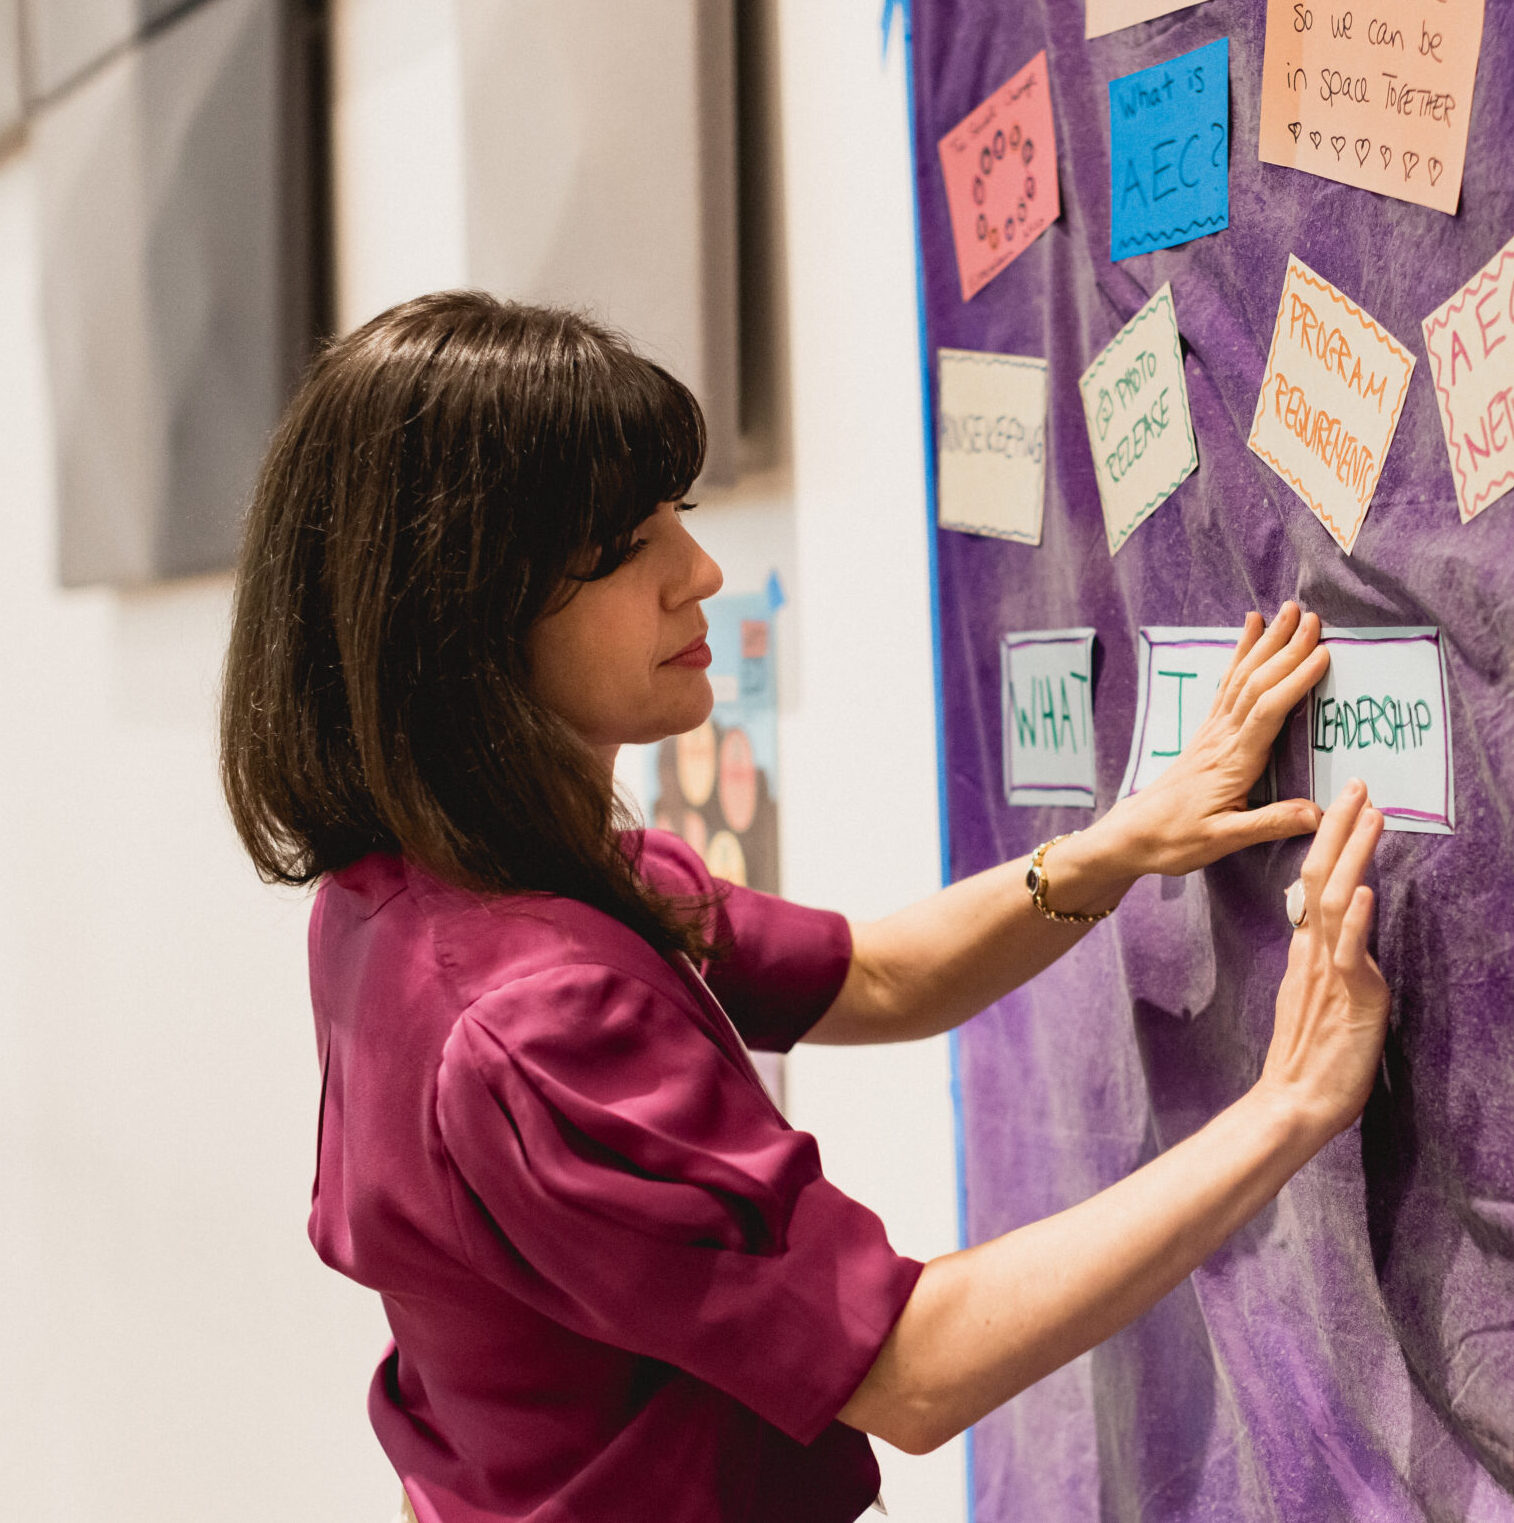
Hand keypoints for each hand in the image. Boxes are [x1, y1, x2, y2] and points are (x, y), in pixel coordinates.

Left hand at [1096, 603, 1328, 877]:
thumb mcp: (1222, 840)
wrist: (1133, 834)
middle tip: (1311, 616)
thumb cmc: (1176, 840)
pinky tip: (1249, 633)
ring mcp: (1213, 732)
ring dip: (1265, 643)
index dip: (1295, 681)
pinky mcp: (1207, 733)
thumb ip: (1269, 824)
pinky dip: (1241, 655)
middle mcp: (1223, 738)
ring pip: (1241, 678)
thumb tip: (1318, 814)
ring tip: (1286, 611)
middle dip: (1286, 648)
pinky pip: (1227, 685)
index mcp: (1233, 762)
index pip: (1267, 712)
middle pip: (1257, 683)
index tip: (1323, 654)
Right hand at [1258, 780, 1389, 1139]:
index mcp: (1308, 952)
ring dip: (1354, 855)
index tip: (1346, 805)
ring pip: (1337, 901)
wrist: (1292, 1105)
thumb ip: (1322, 964)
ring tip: (1369, 816)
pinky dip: (1357, 918)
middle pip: (1321, 877)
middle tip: (1357, 786)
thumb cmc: (1309, 1062)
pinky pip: (1347, 952)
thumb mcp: (1315, 1000)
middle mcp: (1314, 953)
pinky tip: (1368, 889)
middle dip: (1341, 829)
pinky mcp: (1347, 999)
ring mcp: (1328, 973)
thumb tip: (1332, 934)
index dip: (1332, 843)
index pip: (1317, 884)